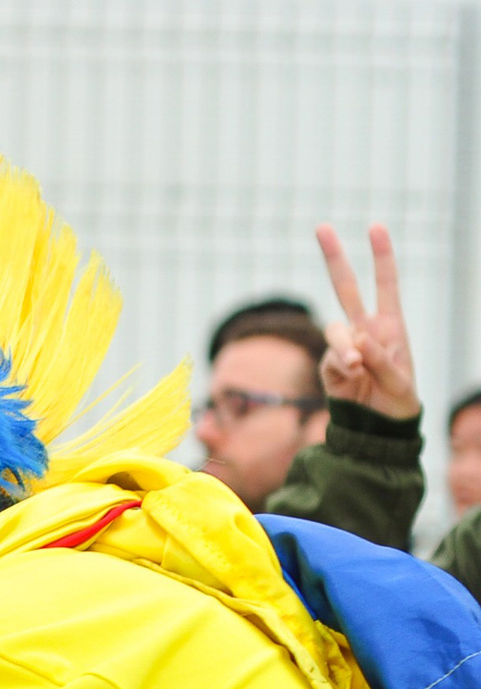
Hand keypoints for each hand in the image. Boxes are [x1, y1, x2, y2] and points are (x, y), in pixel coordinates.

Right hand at [316, 223, 417, 420]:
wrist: (378, 429)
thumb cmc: (397, 401)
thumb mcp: (399, 380)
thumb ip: (378, 359)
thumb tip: (355, 344)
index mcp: (390, 325)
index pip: (385, 284)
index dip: (381, 256)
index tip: (375, 227)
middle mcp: (365, 329)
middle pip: (345, 287)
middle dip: (334, 257)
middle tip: (321, 226)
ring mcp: (344, 347)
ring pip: (334, 328)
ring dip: (344, 345)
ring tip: (357, 367)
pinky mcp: (329, 366)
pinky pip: (330, 358)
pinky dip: (340, 368)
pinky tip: (352, 379)